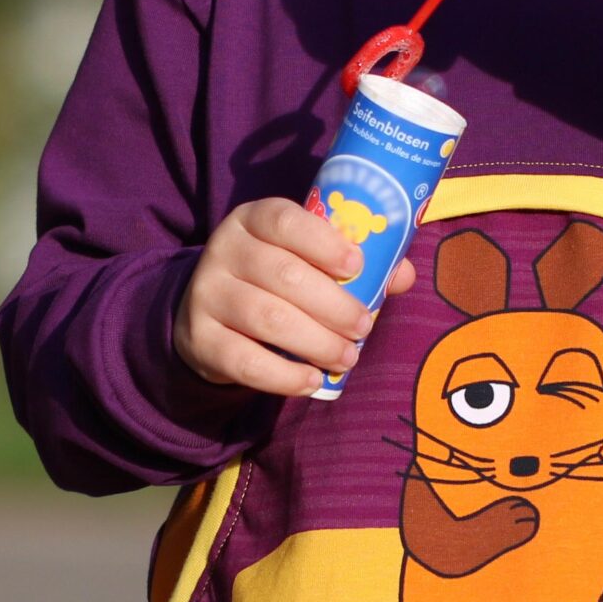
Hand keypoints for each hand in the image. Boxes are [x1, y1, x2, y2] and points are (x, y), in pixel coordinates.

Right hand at [176, 196, 416, 394]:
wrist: (205, 314)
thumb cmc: (272, 280)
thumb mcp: (302, 258)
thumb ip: (349, 262)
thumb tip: (402, 276)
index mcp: (252, 219)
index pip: (283, 220)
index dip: (323, 242)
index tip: (357, 265)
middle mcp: (224, 250)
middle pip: (283, 275)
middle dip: (333, 305)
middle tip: (363, 328)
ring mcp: (206, 295)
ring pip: (267, 318)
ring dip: (317, 342)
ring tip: (347, 357)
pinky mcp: (200, 340)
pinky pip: (245, 361)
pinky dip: (285, 376)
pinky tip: (313, 381)